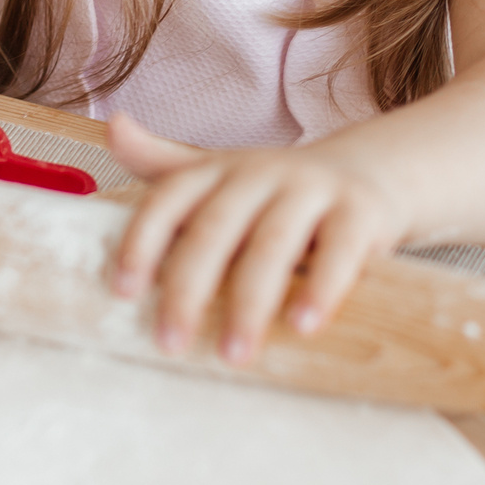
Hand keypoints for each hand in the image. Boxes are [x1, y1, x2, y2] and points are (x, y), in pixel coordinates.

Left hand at [107, 113, 409, 365]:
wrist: (369, 172)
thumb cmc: (277, 193)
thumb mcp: (222, 178)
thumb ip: (165, 166)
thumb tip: (114, 130)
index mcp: (219, 170)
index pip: (170, 198)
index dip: (143, 241)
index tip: (123, 290)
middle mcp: (261, 172)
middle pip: (216, 228)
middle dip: (188, 287)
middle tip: (170, 342)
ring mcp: (312, 189)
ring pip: (272, 244)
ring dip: (249, 303)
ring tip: (234, 355)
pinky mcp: (360, 212)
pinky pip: (340, 251)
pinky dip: (321, 290)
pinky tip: (302, 326)